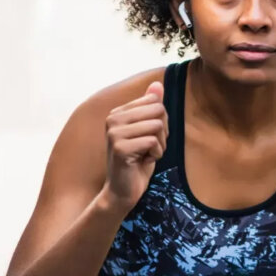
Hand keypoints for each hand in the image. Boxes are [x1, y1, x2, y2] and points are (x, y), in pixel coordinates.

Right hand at [102, 81, 166, 209]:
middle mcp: (113, 119)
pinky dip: (156, 154)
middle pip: (158, 111)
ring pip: (157, 126)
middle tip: (150, 147)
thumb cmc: (137, 161)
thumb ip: (151, 107)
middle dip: (163, 132)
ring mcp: (114, 133)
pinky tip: (144, 161)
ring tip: (146, 155)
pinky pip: (153, 142)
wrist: (122, 191)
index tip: (149, 137)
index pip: (155, 102)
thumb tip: (157, 84)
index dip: (161, 121)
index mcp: (118, 112)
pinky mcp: (120, 148)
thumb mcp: (148, 131)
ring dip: (160, 144)